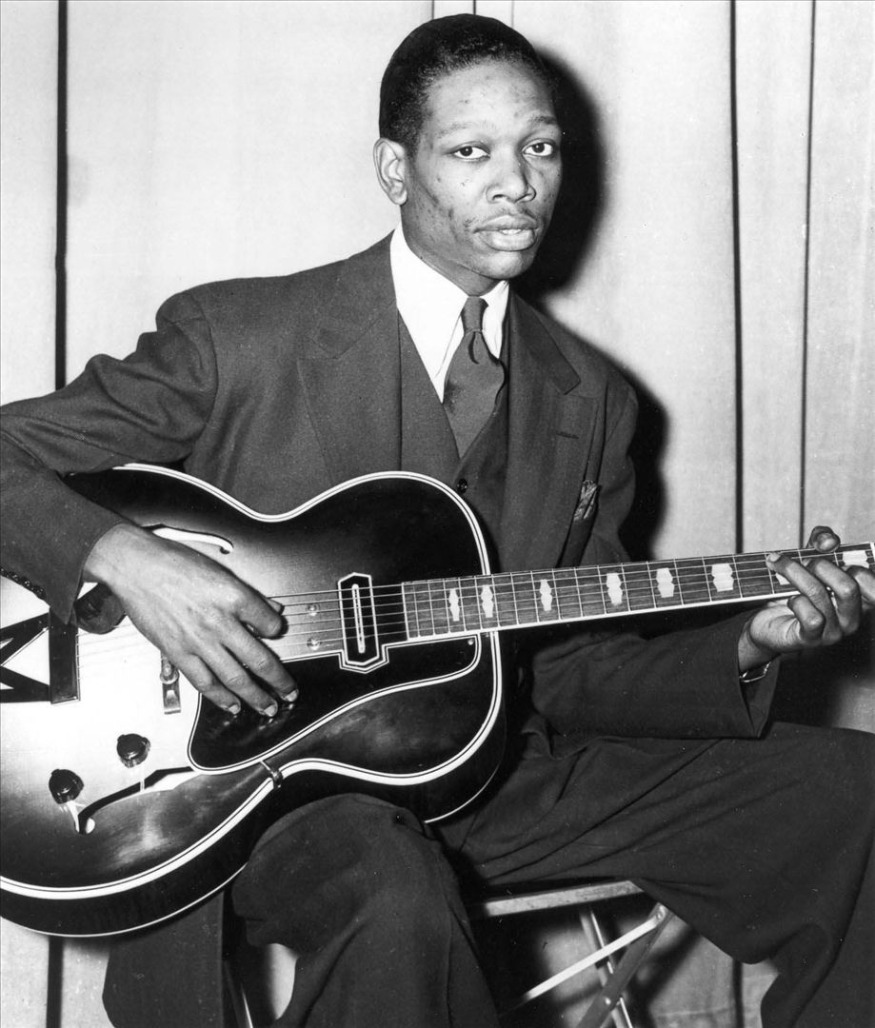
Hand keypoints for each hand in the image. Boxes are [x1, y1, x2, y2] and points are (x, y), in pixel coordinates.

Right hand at [84, 522, 296, 713]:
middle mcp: (220, 621)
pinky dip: (220, 697)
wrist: (136, 566)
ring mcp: (199, 640)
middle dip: (278, 681)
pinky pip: (204, 681)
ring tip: (267, 708)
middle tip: (289, 692)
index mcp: (234, 597)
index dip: (278, 631)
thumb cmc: (174, 562)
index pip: (270, 624)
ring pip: (234, 677)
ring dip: (255, 696)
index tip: (278, 635)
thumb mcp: (220, 571)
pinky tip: (232, 705)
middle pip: (259, 659)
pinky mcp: (177, 652)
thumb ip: (249, 595)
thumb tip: (272, 609)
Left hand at [738, 526, 874, 670]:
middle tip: (801, 560)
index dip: (851, 560)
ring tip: (778, 565)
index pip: (871, 580)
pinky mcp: (811, 639)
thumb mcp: (810, 557)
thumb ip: (823, 540)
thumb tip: (830, 541)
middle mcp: (852, 617)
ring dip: (794, 573)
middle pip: (848, 587)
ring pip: (820, 595)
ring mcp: (834, 631)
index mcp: (859, 598)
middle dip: (820, 565)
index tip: (826, 548)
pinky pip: (811, 617)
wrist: (766, 617)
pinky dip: (796, 601)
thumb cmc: (794, 586)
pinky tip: (790, 599)